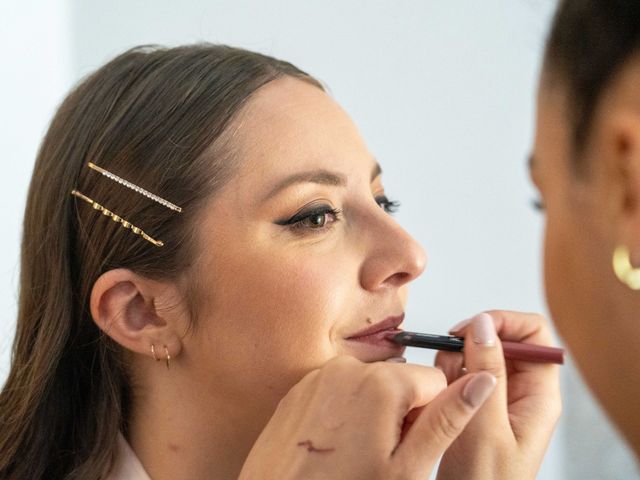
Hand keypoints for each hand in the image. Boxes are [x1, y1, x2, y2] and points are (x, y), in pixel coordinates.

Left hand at [238, 355, 495, 479]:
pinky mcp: (300, 388)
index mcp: (381, 382)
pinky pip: (339, 390)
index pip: (434, 380)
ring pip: (370, 385)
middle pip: (401, 380)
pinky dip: (344, 412)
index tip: (410, 444)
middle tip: (380, 454)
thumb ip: (448, 419)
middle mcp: (348, 368)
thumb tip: (482, 382)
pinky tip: (334, 446)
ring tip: (354, 452)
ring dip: (372, 412)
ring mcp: (319, 375)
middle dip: (401, 412)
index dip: (430, 416)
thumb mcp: (408, 468)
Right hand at [435, 311, 561, 479]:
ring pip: (478, 353)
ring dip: (454, 361)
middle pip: (502, 339)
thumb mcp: (486, 426)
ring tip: (444, 389)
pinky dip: (446, 374)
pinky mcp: (478, 403)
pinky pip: (462, 371)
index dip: (504, 323)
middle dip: (471, 343)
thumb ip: (486, 372)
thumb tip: (483, 324)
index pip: (533, 334)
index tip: (472, 329)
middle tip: (448, 361)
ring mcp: (498, 396)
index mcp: (538, 395)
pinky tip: (439, 395)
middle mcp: (521, 391)